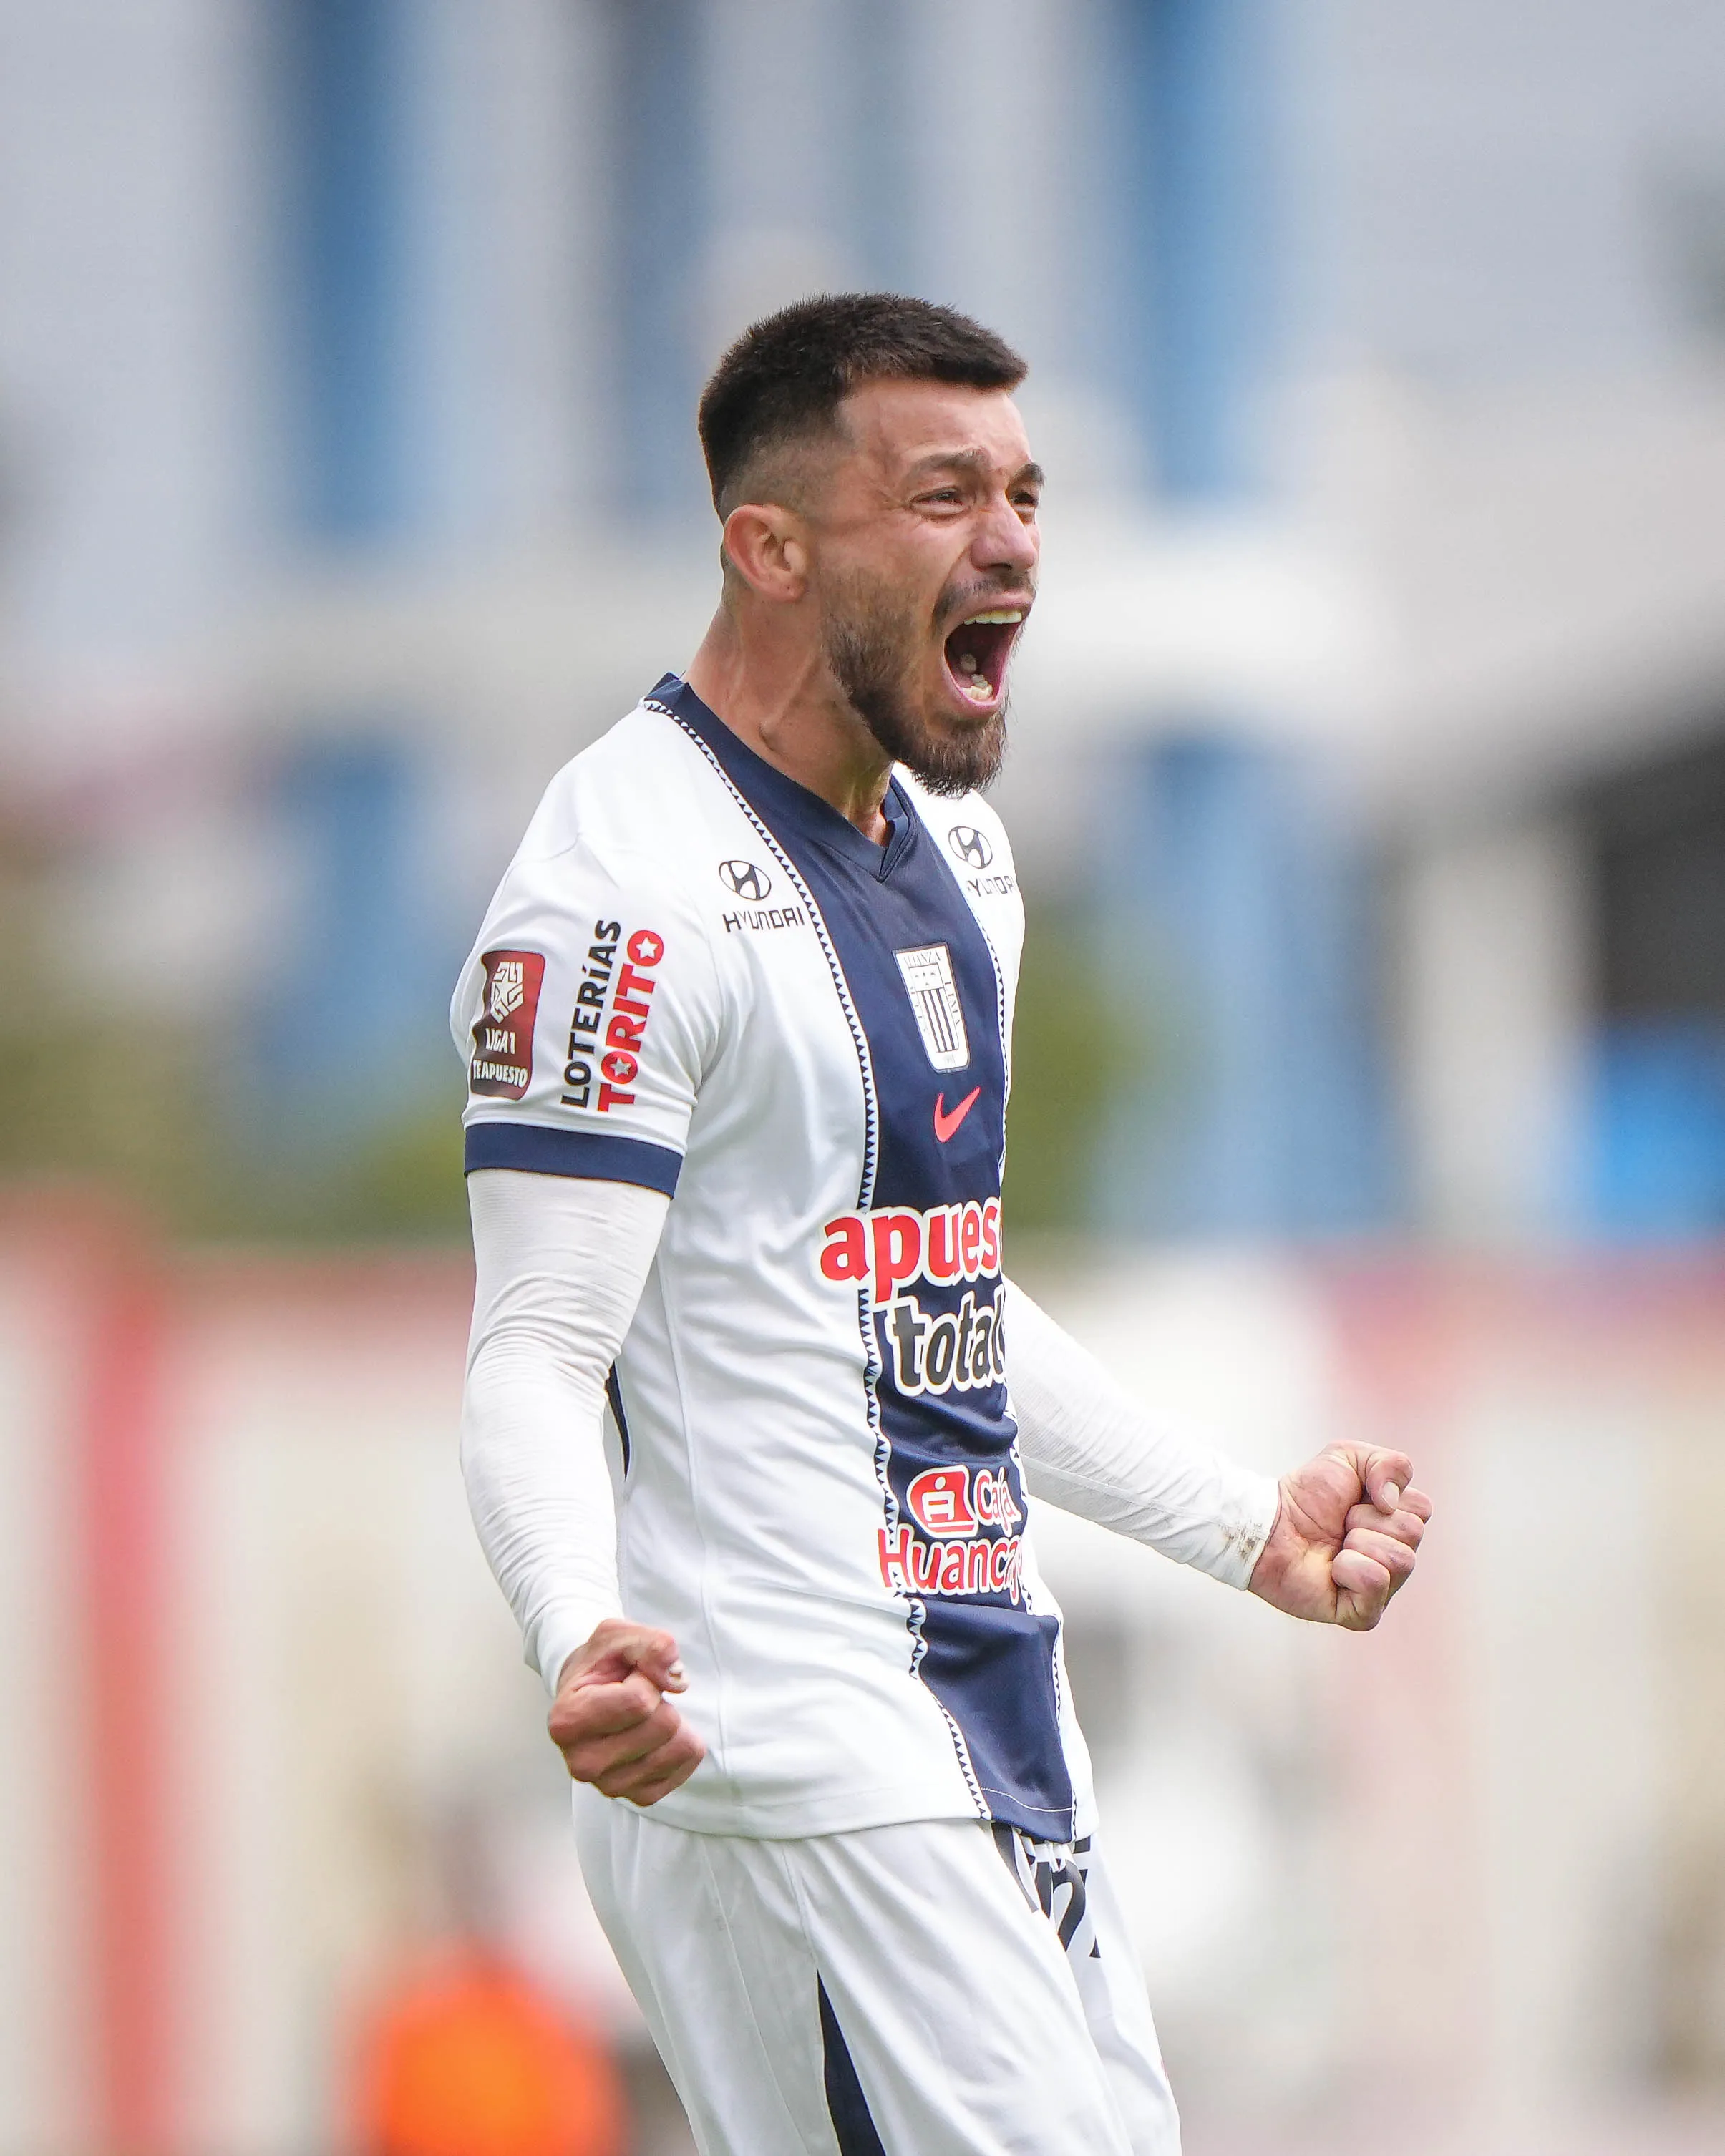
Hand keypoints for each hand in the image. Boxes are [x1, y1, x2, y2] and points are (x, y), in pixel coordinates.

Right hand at [548, 1619, 705, 1804]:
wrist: (590, 1694)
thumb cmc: (603, 1664)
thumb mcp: (618, 1635)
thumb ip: (650, 1645)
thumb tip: (677, 1680)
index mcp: (568, 1721)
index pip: (639, 1702)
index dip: (647, 1678)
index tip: (629, 1676)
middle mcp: (583, 1763)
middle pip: (664, 1725)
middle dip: (661, 1700)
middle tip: (637, 1696)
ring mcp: (610, 1786)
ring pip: (680, 1746)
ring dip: (674, 1719)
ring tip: (645, 1715)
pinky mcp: (638, 1797)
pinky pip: (687, 1764)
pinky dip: (682, 1742)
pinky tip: (656, 1734)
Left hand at [1248, 1443, 1430, 1629]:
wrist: (1268, 1524)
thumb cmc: (1307, 1495)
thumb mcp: (1348, 1456)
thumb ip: (1390, 1463)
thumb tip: (1393, 1502)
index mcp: (1398, 1525)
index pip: (1421, 1509)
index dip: (1384, 1495)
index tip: (1354, 1499)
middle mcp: (1395, 1558)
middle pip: (1412, 1533)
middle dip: (1367, 1518)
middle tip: (1340, 1524)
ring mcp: (1382, 1589)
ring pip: (1400, 1559)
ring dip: (1358, 1542)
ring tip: (1335, 1546)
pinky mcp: (1363, 1613)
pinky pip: (1375, 1582)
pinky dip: (1349, 1568)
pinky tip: (1332, 1569)